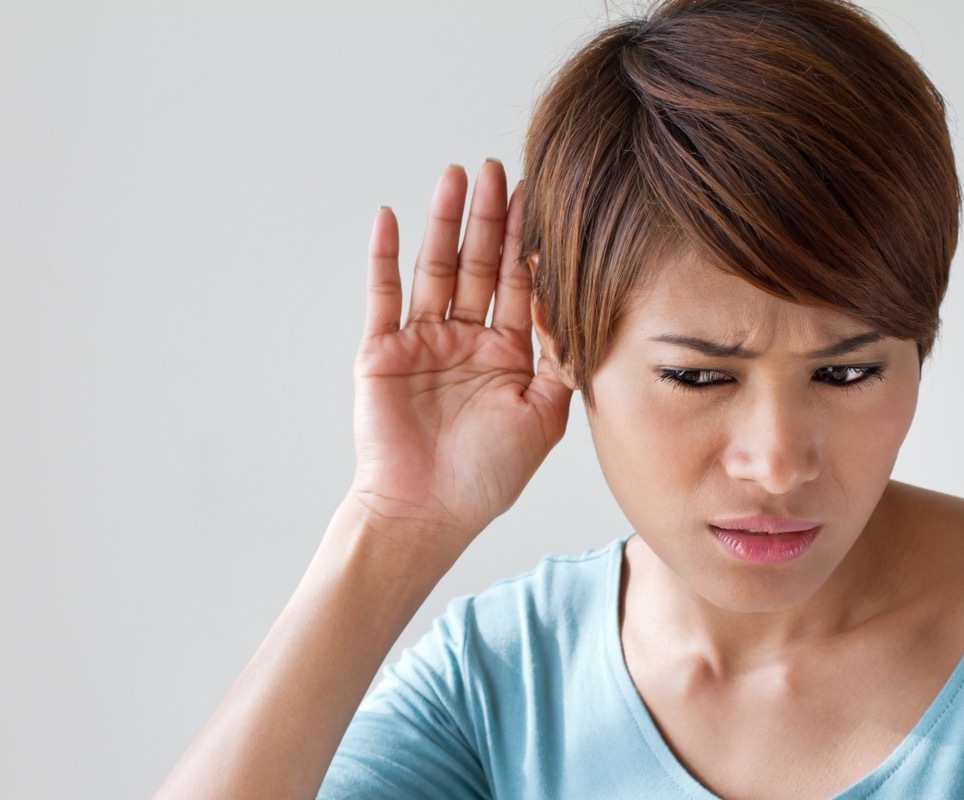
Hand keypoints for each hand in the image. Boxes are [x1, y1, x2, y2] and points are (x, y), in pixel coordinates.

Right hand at [349, 160, 572, 553]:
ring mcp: (423, 342)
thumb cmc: (485, 476)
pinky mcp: (382, 350)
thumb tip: (581, 307)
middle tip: (498, 170)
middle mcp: (466, 340)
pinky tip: (393, 218)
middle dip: (490, 219)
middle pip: (479, 265)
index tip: (542, 198)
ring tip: (455, 178)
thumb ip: (563, 362)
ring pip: (435, 269)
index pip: (520, 285)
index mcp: (507, 354)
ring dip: (445, 224)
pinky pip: (383, 295)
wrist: (424, 512)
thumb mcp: (544, 417)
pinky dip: (386, 257)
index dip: (529, 243)